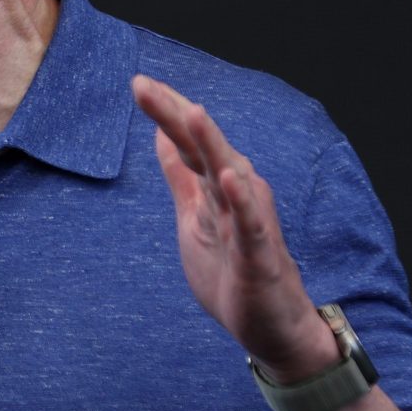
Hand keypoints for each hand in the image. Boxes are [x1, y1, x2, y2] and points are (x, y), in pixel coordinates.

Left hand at [131, 75, 335, 380]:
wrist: (273, 328)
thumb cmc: (232, 271)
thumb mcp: (193, 218)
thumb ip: (180, 176)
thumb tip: (161, 134)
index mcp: (215, 186)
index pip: (188, 141)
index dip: (166, 111)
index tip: (139, 82)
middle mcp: (235, 194)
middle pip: (203, 147)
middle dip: (175, 114)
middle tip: (143, 85)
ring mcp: (249, 222)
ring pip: (229, 174)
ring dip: (212, 143)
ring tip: (193, 111)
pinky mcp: (259, 255)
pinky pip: (250, 224)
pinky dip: (240, 199)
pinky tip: (226, 177)